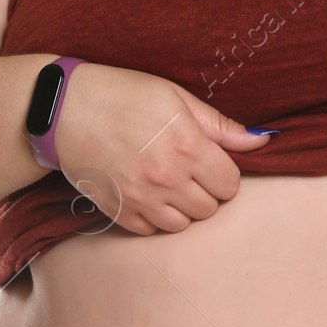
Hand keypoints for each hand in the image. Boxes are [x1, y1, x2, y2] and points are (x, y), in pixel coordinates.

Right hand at [51, 63, 276, 234]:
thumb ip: (220, 125)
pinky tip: (147, 194)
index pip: (230, 184)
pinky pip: (152, 231)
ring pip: (184, 225)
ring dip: (182, 208)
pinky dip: (154, 218)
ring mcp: (141, 199)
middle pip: (210, 208)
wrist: (63, 110)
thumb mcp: (175, 97)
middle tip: (188, 171)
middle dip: (205, 191)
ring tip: (168, 183)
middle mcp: (168, 178)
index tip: (209, 161)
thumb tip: (263, 139)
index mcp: (188, 146)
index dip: (223, 172)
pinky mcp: (118, 211)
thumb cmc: (122, 95)